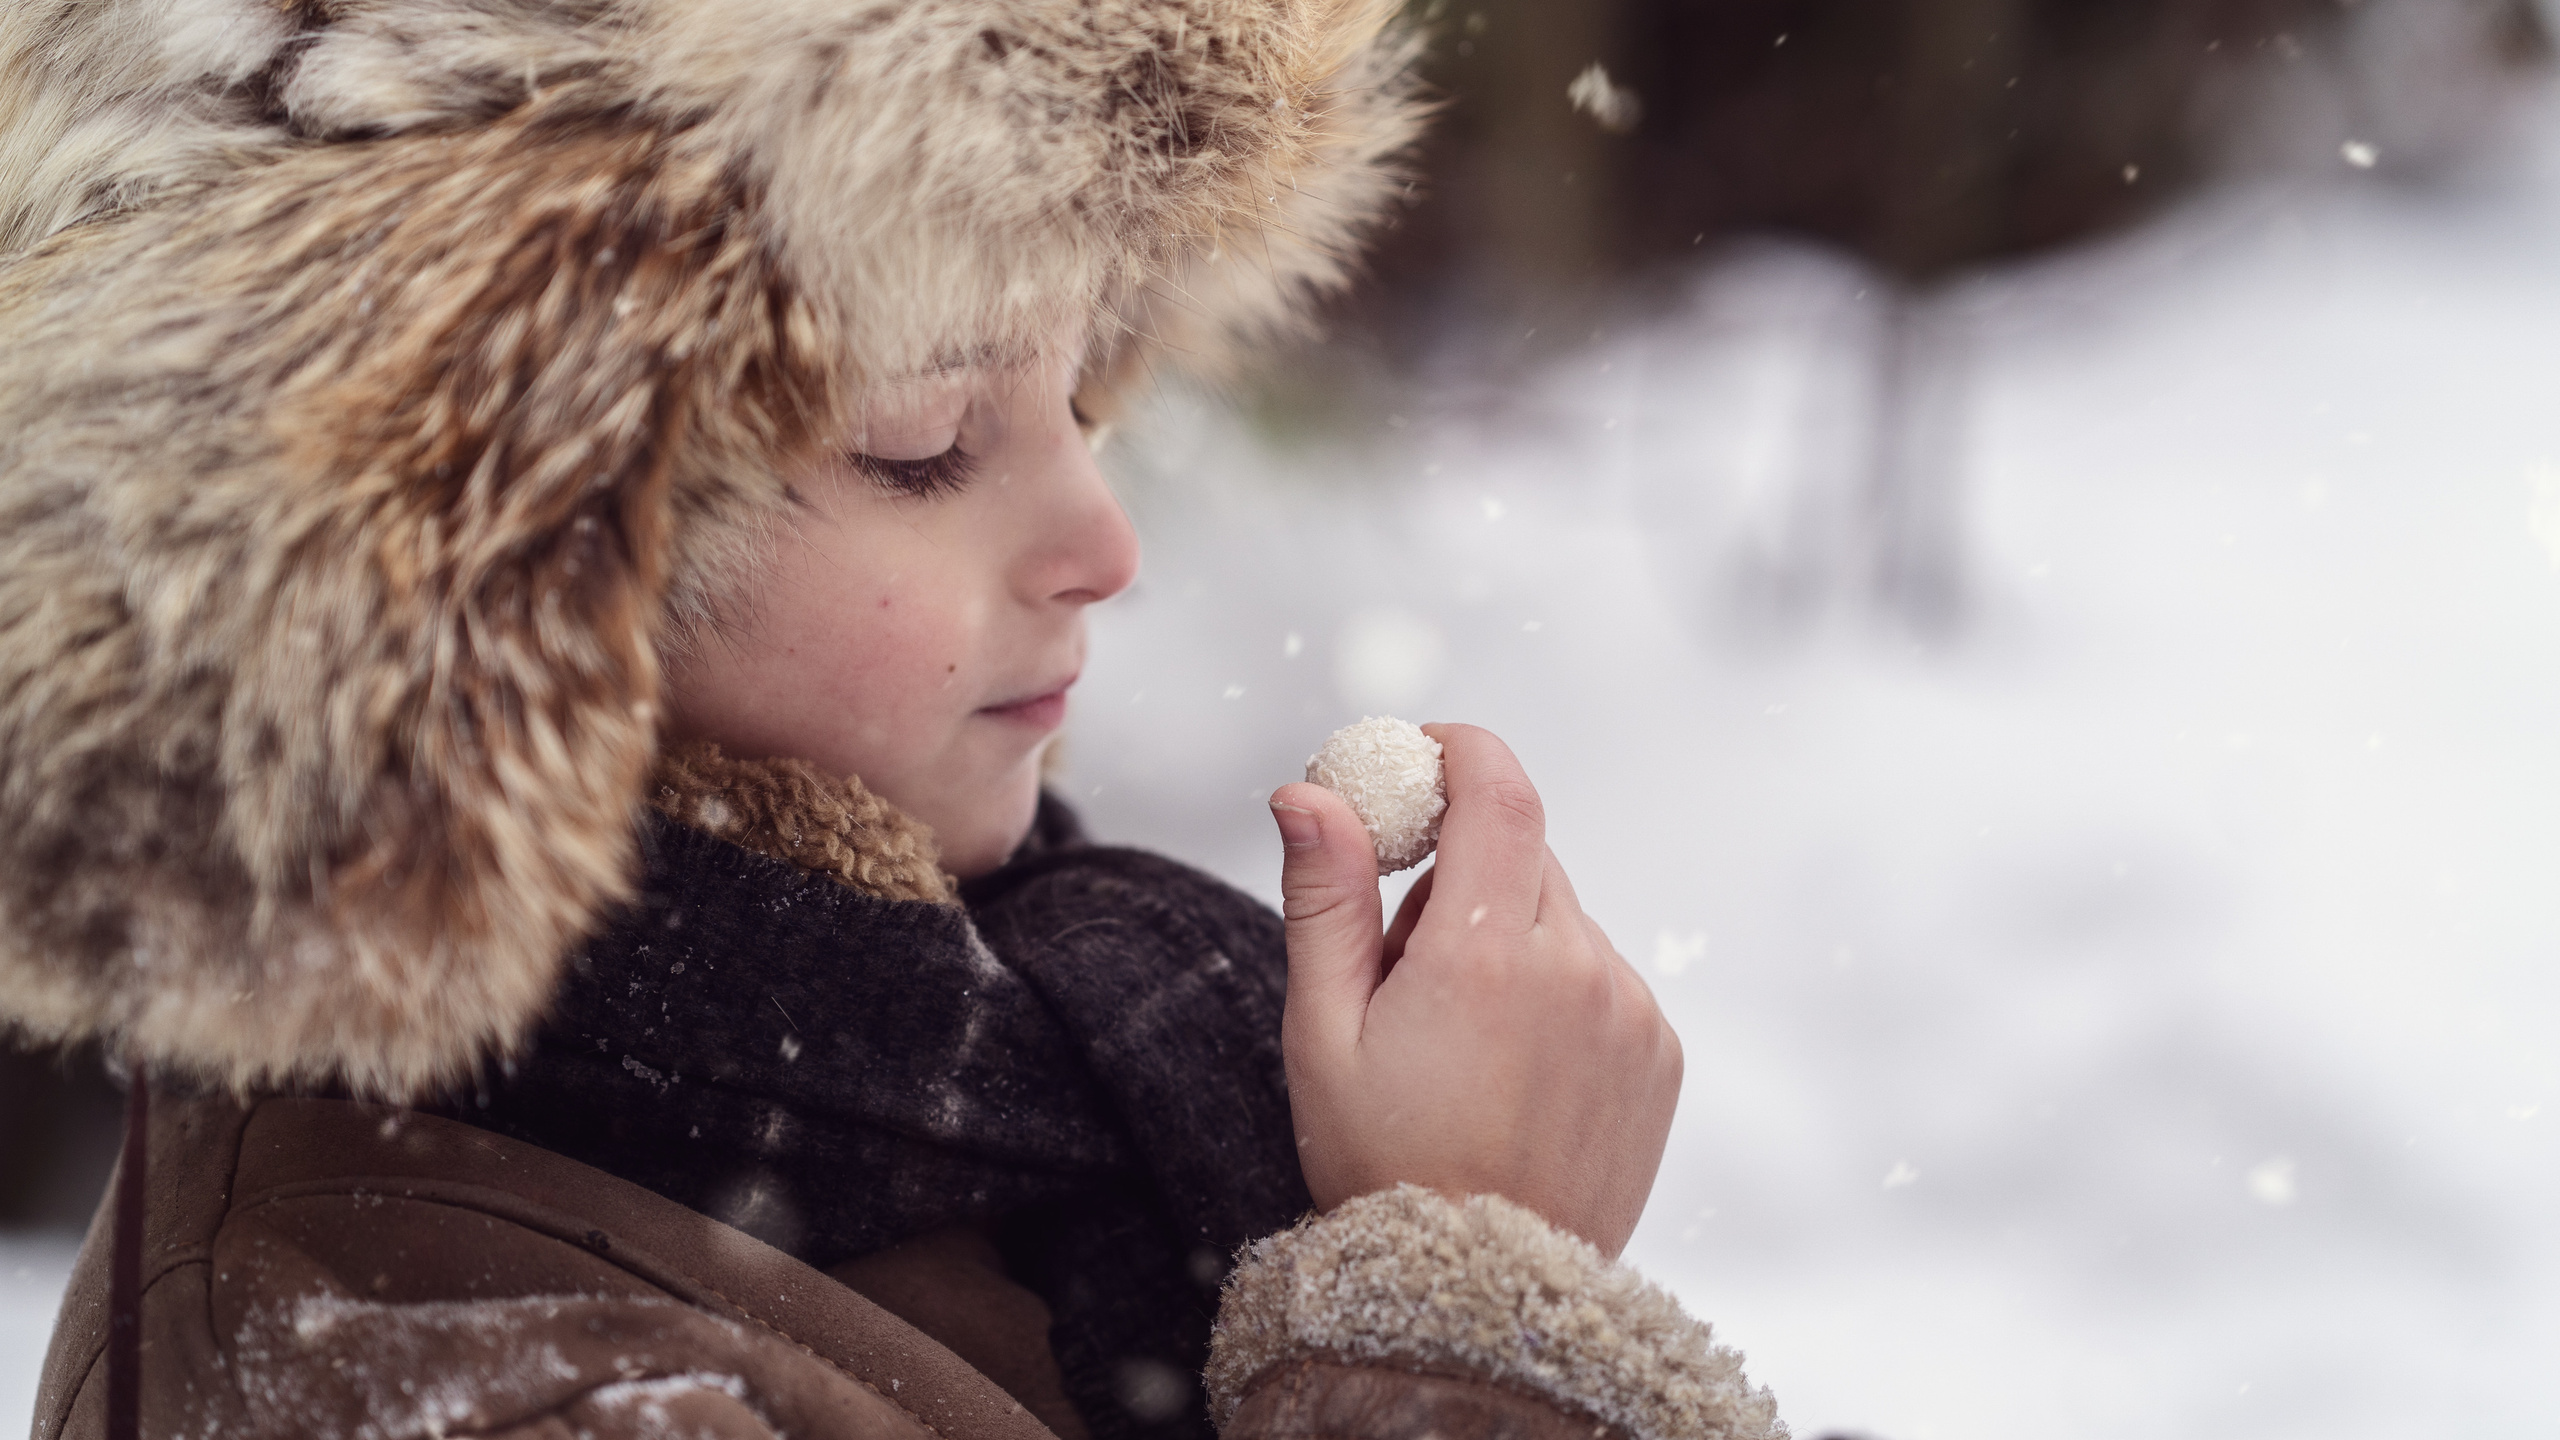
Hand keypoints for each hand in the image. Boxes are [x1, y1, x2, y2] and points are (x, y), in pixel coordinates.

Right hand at [1268, 723, 1680, 1257]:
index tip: (1416, 759)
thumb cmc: (1382, 1165)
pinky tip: (1510, 1070)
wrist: (1479, 1296)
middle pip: (1520, 854)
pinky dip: (1555, 990)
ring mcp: (1629, 1011)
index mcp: (1488, 954)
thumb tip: (1310, 790)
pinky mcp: (1658, 1051)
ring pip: (1561, 916)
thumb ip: (1323, 897)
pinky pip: (1600, 976)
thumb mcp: (1323, 1032)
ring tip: (1457, 1041)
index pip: (1498, 788)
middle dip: (1457, 876)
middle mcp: (1577, 968)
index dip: (1456, 751)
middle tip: (1401, 962)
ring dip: (1509, 938)